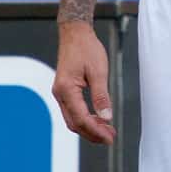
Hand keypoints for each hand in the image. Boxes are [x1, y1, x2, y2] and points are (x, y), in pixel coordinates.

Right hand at [53, 21, 115, 144]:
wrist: (75, 33)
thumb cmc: (86, 48)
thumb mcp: (98, 71)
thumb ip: (101, 96)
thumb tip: (107, 117)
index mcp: (67, 89)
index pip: (81, 118)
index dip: (96, 131)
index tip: (110, 137)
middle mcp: (60, 94)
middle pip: (75, 123)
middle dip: (92, 133)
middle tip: (110, 138)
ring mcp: (60, 93)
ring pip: (73, 119)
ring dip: (89, 127)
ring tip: (107, 131)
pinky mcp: (64, 90)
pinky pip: (73, 111)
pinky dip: (85, 118)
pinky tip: (98, 119)